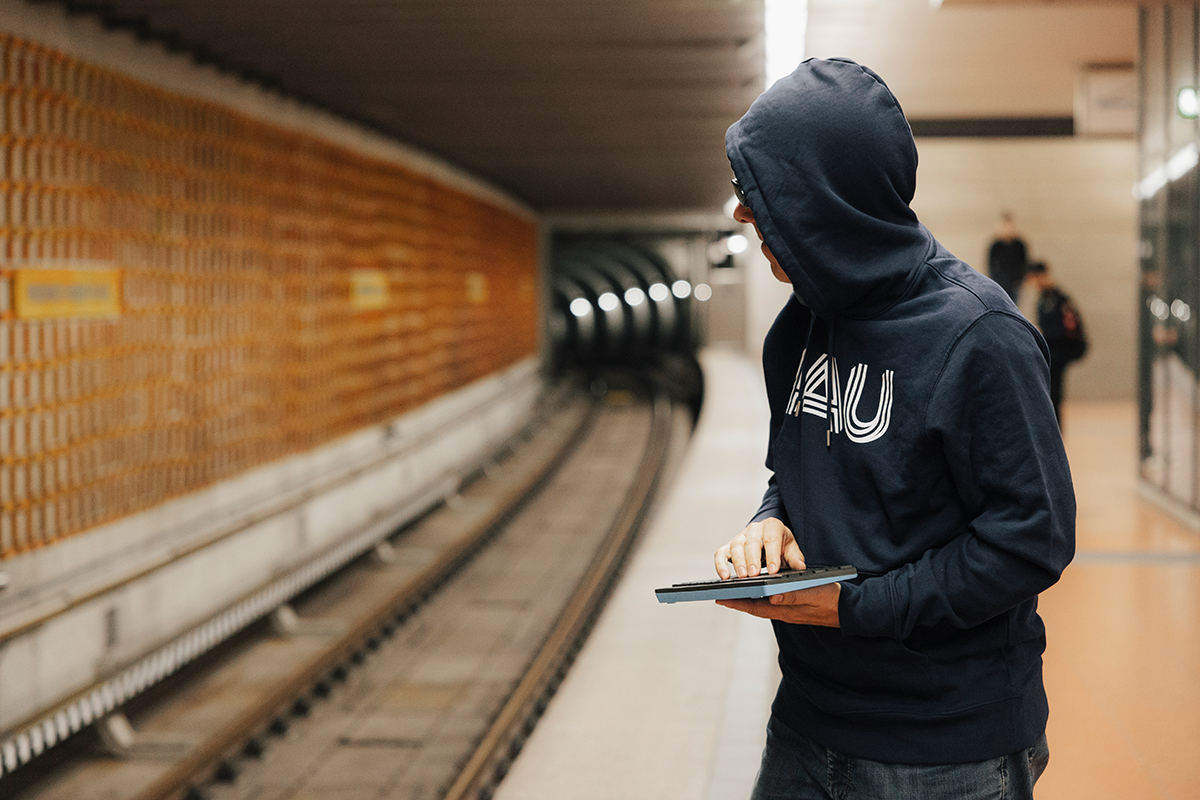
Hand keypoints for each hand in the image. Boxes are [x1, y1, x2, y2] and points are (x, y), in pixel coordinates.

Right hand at [714, 517, 803, 578]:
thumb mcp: (792, 549)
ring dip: (738, 563)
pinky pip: (721, 553)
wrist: (769, 537)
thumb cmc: (781, 544)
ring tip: (742, 577)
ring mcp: (740, 537)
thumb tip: (800, 567)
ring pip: (736, 547)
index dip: (772, 555)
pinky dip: (720, 564)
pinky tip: (724, 576)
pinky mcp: (729, 546)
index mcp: (772, 527)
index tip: (773, 570)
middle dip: (752, 559)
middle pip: (752, 543)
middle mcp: (754, 530)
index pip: (772, 540)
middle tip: (754, 574)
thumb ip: (796, 558)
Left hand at [716, 582, 840, 627]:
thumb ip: (794, 596)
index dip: (737, 602)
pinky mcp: (796, 607)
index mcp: (786, 610)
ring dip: (749, 599)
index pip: (756, 607)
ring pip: (764, 605)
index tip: (721, 598)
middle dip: (738, 601)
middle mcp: (785, 612)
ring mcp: (790, 611)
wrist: (852, 611)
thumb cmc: (834, 600)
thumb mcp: (814, 595)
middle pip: (756, 607)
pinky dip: (762, 597)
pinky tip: (760, 592)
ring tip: (734, 592)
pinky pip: (773, 603)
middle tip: (721, 595)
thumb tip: (771, 597)